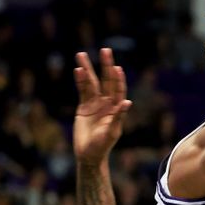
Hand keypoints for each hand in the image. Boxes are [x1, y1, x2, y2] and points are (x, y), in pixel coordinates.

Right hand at [73, 48, 131, 165]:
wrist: (88, 155)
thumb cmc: (102, 146)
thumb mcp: (111, 132)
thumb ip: (118, 116)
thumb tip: (127, 102)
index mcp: (116, 109)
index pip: (118, 89)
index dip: (118, 79)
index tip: (117, 67)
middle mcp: (107, 104)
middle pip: (106, 81)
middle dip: (105, 66)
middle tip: (105, 50)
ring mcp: (95, 104)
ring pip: (91, 83)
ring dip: (87, 70)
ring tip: (81, 55)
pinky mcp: (83, 107)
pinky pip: (82, 91)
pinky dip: (80, 81)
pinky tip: (77, 70)